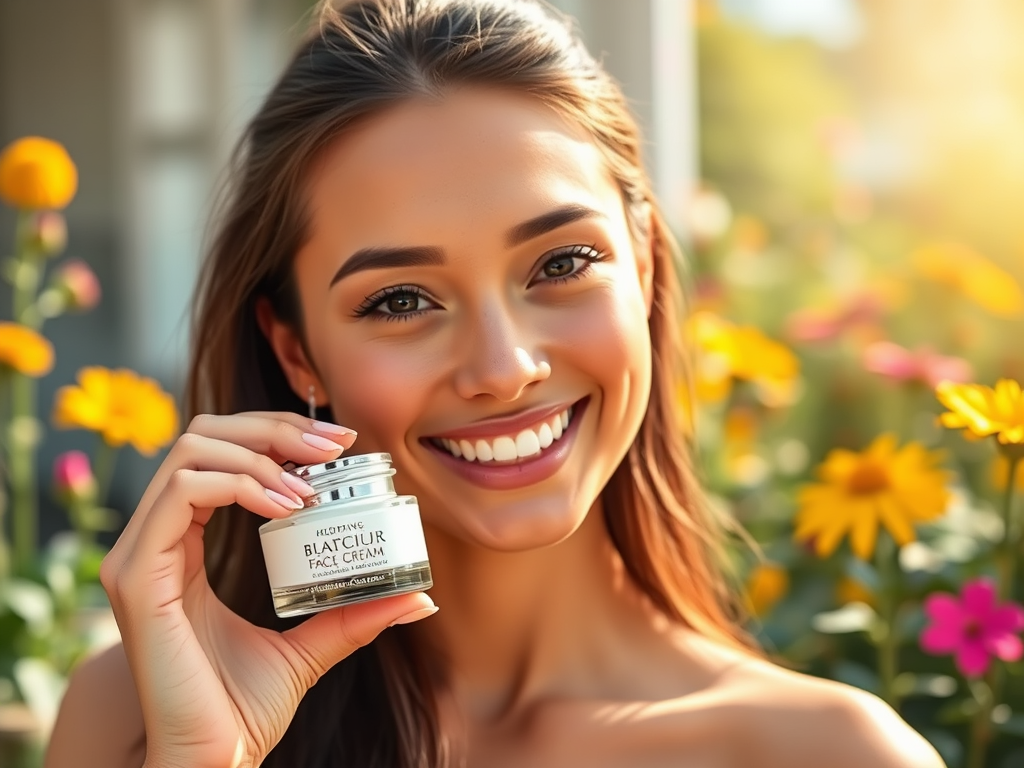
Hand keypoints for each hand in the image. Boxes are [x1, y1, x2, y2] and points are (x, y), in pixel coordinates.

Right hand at [100, 413, 436, 767]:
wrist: (211, 762)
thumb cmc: (242, 711)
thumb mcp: (310, 647)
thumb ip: (354, 615)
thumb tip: (419, 598)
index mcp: (183, 548)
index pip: (219, 454)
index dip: (276, 434)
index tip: (337, 444)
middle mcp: (155, 542)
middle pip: (202, 436)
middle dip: (273, 428)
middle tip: (333, 447)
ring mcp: (139, 555)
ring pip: (189, 452)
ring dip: (261, 453)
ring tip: (312, 488)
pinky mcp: (136, 576)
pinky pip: (181, 493)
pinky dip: (240, 484)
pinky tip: (287, 507)